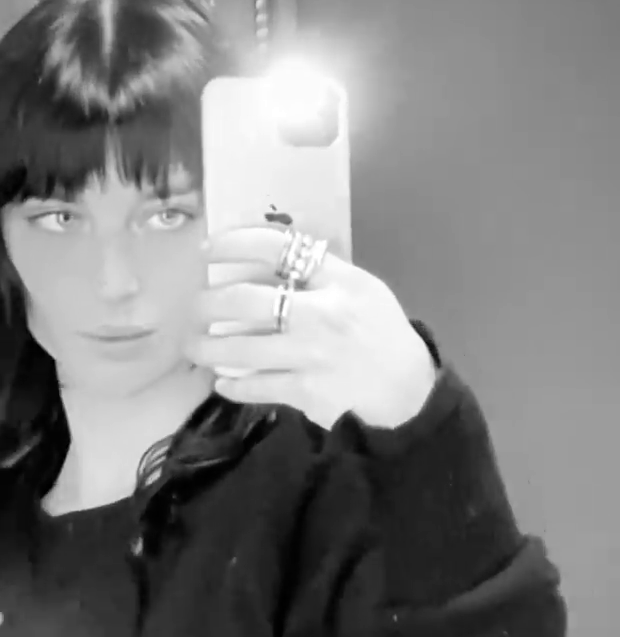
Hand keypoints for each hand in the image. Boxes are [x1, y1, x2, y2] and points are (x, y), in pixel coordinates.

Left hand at [185, 225, 437, 430]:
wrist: (408, 392)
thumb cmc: (381, 334)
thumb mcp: (363, 289)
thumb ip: (321, 273)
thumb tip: (263, 262)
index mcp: (338, 282)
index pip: (278, 248)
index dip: (234, 244)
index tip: (207, 250)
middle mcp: (322, 315)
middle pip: (245, 300)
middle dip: (207, 303)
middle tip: (194, 309)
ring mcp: (311, 356)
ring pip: (240, 349)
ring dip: (207, 348)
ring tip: (194, 346)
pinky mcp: (306, 393)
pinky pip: (255, 386)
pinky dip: (232, 386)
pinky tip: (221, 383)